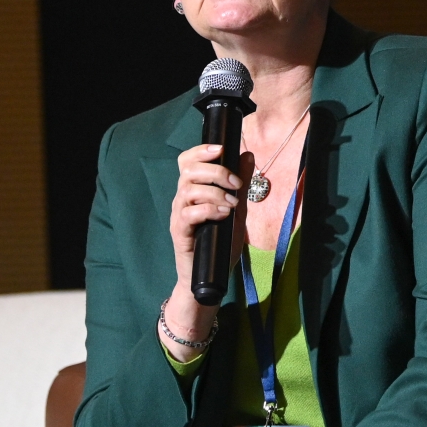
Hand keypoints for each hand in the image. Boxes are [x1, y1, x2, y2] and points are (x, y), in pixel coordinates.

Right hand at [159, 143, 249, 355]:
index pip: (188, 161)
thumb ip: (241, 185)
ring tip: (231, 204)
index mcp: (194, 190)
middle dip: (215, 171)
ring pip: (188, 189)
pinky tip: (223, 214)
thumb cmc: (220, 244)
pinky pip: (188, 213)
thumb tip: (247, 154)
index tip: (221, 148)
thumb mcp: (237, 211)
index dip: (201, 150)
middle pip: (188, 171)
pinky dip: (208, 209)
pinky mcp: (179, 232)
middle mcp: (182, 199)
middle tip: (235, 184)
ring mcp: (179, 215)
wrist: (209, 278)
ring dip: (214, 192)